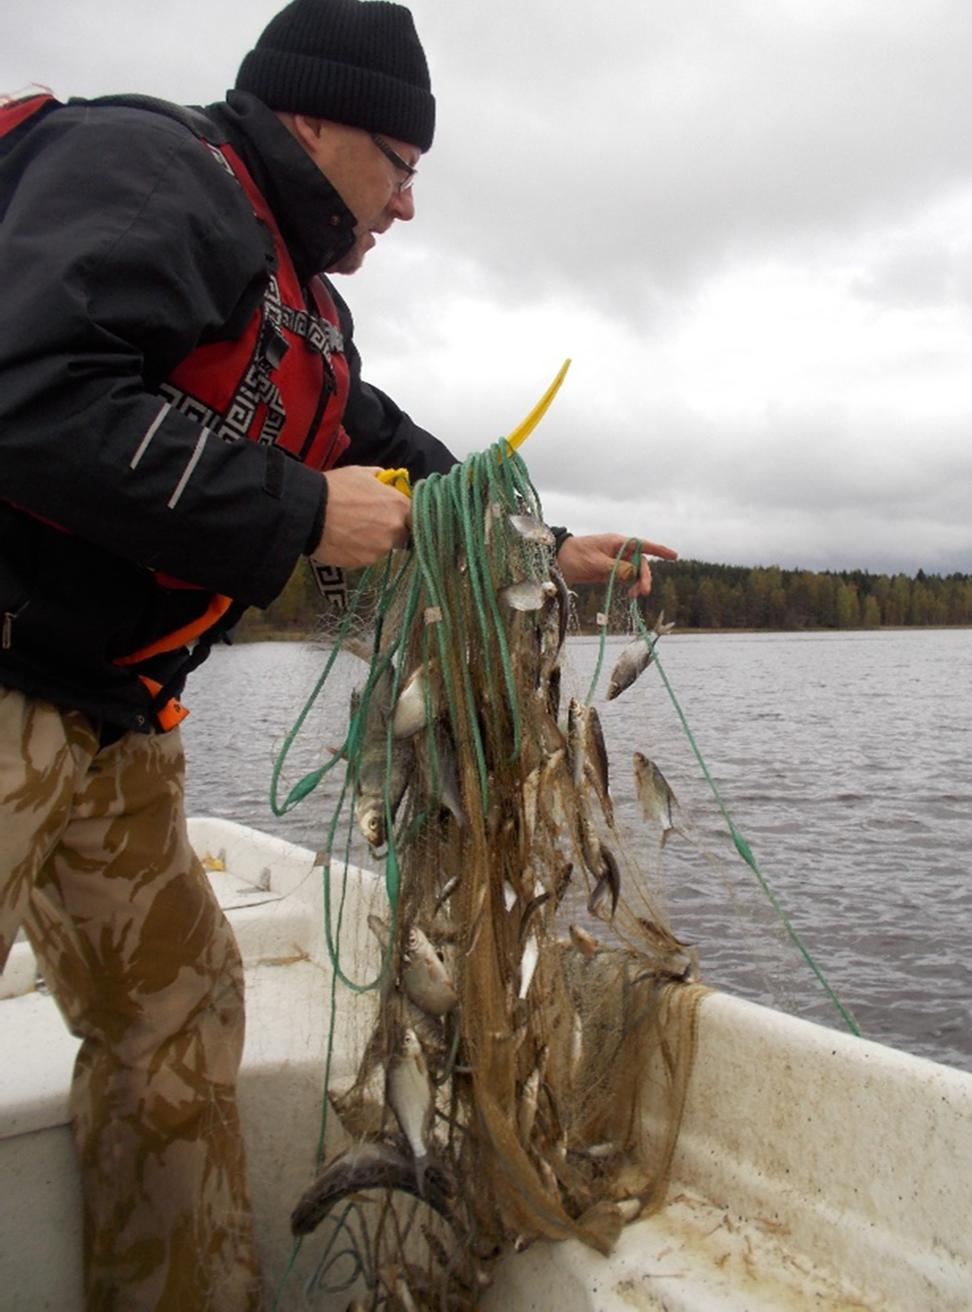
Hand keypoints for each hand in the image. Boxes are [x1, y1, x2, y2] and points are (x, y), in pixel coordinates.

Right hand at [311, 466, 411, 568]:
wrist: (310, 511)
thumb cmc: (336, 488)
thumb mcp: (361, 473)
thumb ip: (381, 479)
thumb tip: (387, 482)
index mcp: (399, 505)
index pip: (413, 515)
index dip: (403, 515)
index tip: (391, 514)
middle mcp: (396, 528)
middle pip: (401, 534)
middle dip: (389, 529)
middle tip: (369, 523)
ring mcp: (381, 548)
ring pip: (383, 547)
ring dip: (374, 541)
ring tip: (352, 532)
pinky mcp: (365, 562)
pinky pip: (367, 557)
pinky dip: (359, 551)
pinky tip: (345, 541)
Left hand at [556, 533, 677, 597]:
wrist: (557, 561)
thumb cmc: (575, 556)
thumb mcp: (596, 563)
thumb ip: (616, 569)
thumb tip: (633, 575)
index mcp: (617, 542)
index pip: (642, 545)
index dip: (659, 550)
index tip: (674, 556)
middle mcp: (619, 551)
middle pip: (640, 562)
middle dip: (644, 576)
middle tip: (643, 592)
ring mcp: (614, 562)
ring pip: (634, 572)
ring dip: (637, 583)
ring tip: (634, 596)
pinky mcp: (609, 572)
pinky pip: (626, 579)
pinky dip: (630, 586)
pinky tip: (630, 595)